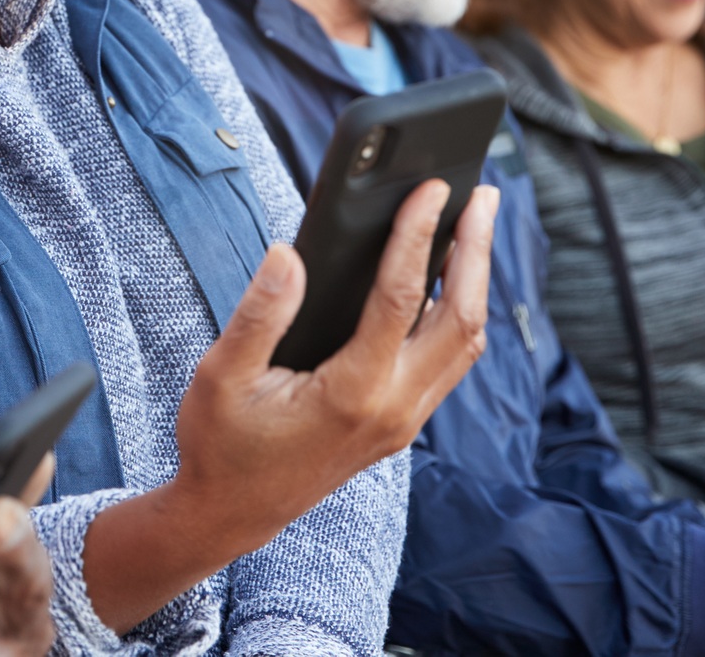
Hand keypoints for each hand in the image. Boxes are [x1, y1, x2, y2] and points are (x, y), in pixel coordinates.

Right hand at [80, 179, 497, 632]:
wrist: (232, 514)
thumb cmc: (222, 444)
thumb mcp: (222, 376)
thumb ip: (259, 315)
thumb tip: (289, 254)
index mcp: (351, 393)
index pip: (400, 298)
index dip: (417, 236)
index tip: (429, 190)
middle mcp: (393, 409)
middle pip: (460, 319)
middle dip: (475, 251)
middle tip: (482, 195)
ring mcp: (403, 421)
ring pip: (464, 344)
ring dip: (475, 282)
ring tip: (473, 227)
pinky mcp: (400, 424)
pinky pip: (447, 362)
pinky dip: (457, 314)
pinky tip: (444, 282)